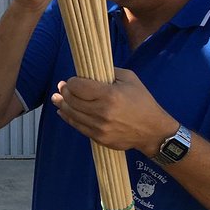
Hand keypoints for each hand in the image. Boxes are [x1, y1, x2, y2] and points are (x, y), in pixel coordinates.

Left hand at [50, 68, 175, 156]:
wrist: (153, 131)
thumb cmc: (143, 101)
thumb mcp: (130, 79)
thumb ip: (109, 71)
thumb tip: (89, 70)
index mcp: (109, 95)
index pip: (78, 86)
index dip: (71, 82)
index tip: (71, 80)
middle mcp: (102, 112)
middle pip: (71, 100)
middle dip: (63, 92)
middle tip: (61, 87)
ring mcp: (99, 127)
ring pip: (71, 113)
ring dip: (62, 104)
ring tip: (56, 98)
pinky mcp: (98, 138)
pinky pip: (77, 126)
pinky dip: (67, 117)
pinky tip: (63, 111)